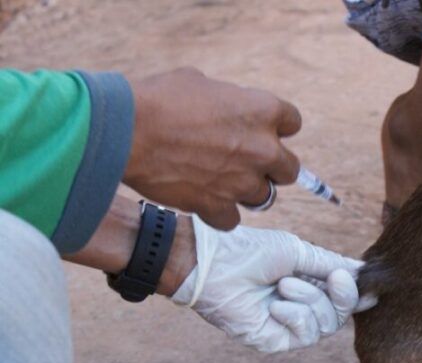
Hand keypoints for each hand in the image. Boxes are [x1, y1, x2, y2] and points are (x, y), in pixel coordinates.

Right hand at [125, 67, 301, 229]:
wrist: (128, 131)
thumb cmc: (160, 99)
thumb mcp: (202, 84)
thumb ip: (228, 103)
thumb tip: (227, 111)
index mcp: (264, 110)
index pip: (293, 122)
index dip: (276, 127)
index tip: (259, 130)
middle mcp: (263, 148)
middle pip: (290, 169)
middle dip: (271, 166)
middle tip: (246, 161)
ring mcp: (243, 181)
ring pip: (264, 197)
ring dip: (246, 190)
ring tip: (221, 181)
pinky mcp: (219, 206)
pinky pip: (233, 219)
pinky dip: (220, 213)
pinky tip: (205, 200)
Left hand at [171, 215, 376, 352]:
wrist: (215, 265)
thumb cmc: (252, 252)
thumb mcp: (300, 251)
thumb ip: (331, 264)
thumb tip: (362, 271)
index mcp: (307, 283)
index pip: (342, 296)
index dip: (357, 294)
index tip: (372, 288)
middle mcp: (301, 306)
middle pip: (341, 314)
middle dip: (343, 296)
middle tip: (336, 278)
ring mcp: (288, 325)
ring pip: (327, 325)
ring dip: (310, 300)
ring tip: (283, 284)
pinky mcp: (275, 341)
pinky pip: (305, 335)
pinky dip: (296, 316)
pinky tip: (276, 304)